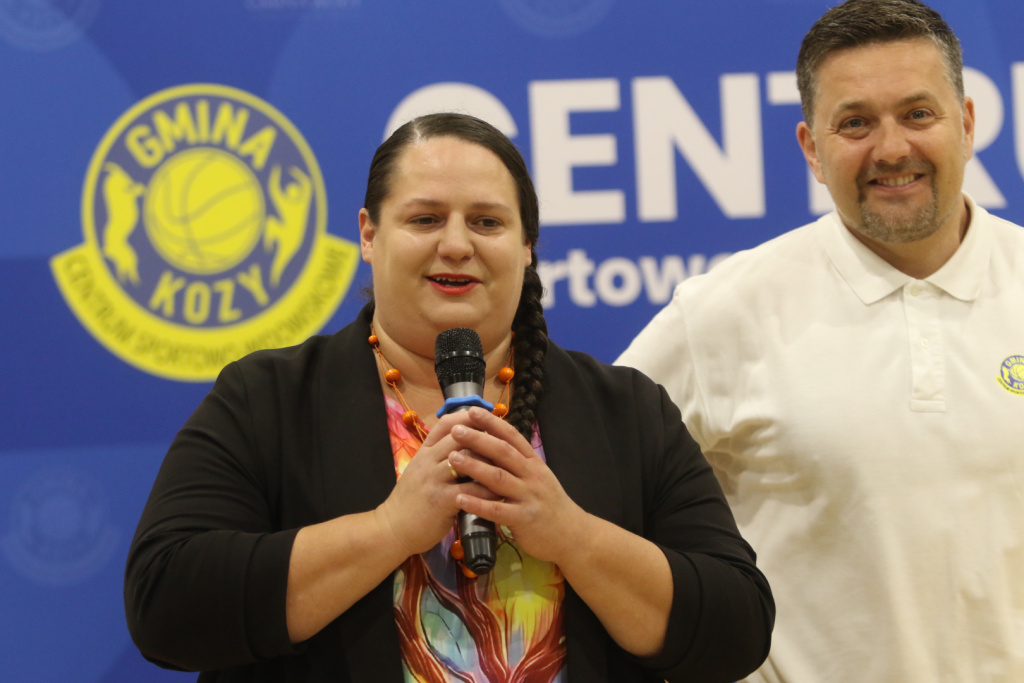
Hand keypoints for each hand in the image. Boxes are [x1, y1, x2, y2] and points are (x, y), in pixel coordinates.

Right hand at [374, 411, 496, 558]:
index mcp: (424, 451)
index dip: (468, 417)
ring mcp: (434, 478)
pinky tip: (501, 492)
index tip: (488, 416)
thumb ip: (438, 456)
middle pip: (461, 437)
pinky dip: (489, 490)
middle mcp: (428, 460)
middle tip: (507, 442)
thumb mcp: (420, 470)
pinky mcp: (441, 500)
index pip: (447, 424)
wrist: (392, 528)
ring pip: (468, 459)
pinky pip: (471, 489)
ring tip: (509, 465)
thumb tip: (464, 443)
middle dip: (486, 437)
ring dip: (491, 461)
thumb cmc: (410, 500)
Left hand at [447, 407, 587, 564]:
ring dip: (474, 467)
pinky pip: (497, 510)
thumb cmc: (549, 504)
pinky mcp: (524, 519)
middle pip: (503, 452)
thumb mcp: (538, 477)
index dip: (492, 423)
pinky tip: (459, 499)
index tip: (472, 411)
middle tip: (456, 430)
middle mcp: (532, 475)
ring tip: (452, 459)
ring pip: (498, 478)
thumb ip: (519, 462)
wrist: (572, 535)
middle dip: (478, 439)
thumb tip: (493, 442)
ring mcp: (529, 497)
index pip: (512, 436)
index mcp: (534, 463)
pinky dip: (477, 504)